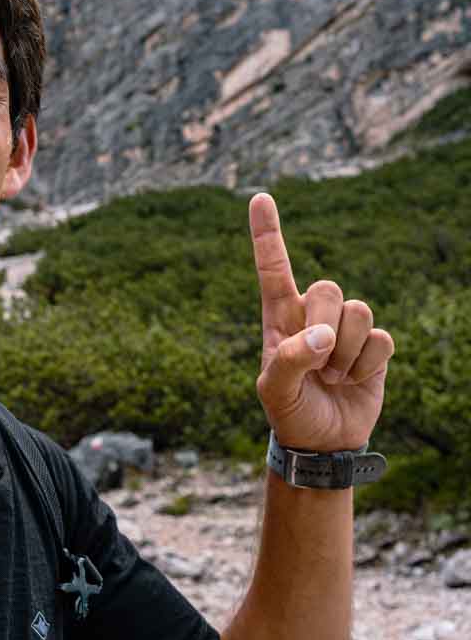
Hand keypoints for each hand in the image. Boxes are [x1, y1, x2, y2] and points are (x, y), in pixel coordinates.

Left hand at [249, 193, 393, 451]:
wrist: (323, 442)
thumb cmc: (290, 411)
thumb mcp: (274, 390)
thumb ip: (288, 360)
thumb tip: (320, 337)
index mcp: (280, 317)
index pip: (273, 269)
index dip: (267, 233)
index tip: (259, 197)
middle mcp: (313, 315)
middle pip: (328, 288)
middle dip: (324, 327)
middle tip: (317, 365)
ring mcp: (345, 328)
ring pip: (358, 311)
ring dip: (346, 353)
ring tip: (332, 377)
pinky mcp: (374, 346)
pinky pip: (381, 338)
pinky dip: (367, 365)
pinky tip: (354, 380)